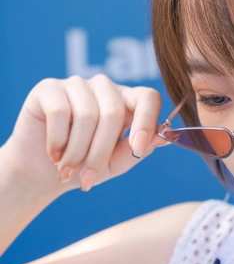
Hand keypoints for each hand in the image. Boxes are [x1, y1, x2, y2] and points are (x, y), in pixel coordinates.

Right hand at [2, 74, 170, 197]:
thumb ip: (137, 150)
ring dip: (76, 152)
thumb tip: (162, 139)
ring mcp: (77, 84)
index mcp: (127, 102)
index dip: (146, 121)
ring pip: (87, 115)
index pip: (148, 97)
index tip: (137, 148)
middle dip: (100, 153)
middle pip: (113, 112)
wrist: (42, 174)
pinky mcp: (49, 87)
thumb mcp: (114, 164)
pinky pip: (60, 112)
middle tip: (88, 179)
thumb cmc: (83, 166)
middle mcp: (104, 87)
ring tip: (67, 170)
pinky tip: (54, 154)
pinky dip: (57, 140)